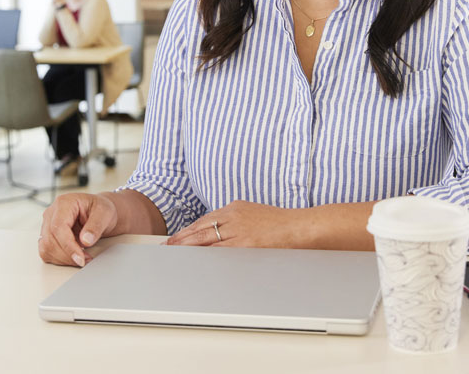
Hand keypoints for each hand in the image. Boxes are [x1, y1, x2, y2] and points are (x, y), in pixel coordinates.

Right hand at [39, 193, 118, 266]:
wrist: (100, 213)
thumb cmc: (101, 210)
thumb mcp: (105, 213)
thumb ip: (96, 226)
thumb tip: (85, 240)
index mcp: (64, 203)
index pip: (58, 227)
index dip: (68, 246)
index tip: (80, 258)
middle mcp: (52, 213)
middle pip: (50, 239)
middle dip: (67, 255)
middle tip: (85, 260)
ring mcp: (48, 225)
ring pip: (46, 248)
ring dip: (63, 259)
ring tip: (82, 258)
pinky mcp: (48, 236)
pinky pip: (47, 252)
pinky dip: (60, 259)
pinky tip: (73, 257)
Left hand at [165, 201, 296, 247]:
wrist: (301, 227)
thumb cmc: (282, 224)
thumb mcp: (255, 214)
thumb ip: (237, 221)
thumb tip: (222, 232)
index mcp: (235, 208)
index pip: (205, 219)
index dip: (189, 230)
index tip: (179, 237)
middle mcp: (233, 216)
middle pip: (200, 227)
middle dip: (182, 237)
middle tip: (168, 245)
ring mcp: (239, 230)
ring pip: (206, 238)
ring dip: (188, 246)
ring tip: (175, 253)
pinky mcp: (245, 244)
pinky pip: (220, 251)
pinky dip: (206, 255)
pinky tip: (196, 261)